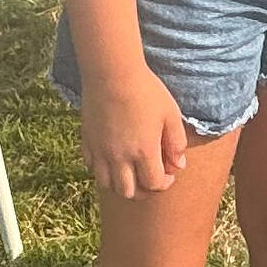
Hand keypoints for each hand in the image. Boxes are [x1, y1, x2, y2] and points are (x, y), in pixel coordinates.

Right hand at [79, 63, 189, 197]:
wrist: (112, 74)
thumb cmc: (146, 92)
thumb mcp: (171, 115)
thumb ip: (176, 143)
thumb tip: (179, 165)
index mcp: (143, 152)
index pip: (153, 184)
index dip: (164, 184)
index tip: (168, 174)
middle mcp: (119, 157)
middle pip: (128, 193)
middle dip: (143, 191)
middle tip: (150, 178)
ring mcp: (100, 151)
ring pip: (106, 185)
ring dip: (120, 184)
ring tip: (131, 172)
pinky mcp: (87, 142)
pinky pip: (91, 168)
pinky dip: (103, 170)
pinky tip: (113, 159)